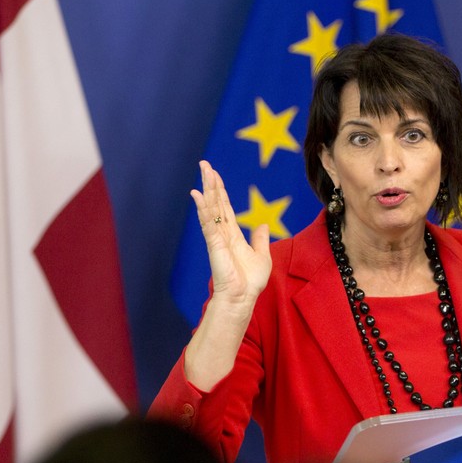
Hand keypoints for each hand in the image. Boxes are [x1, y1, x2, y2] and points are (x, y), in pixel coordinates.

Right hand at [192, 160, 271, 306]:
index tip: (214, 173)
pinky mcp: (215, 244)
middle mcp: (222, 233)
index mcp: (233, 234)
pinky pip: (208, 222)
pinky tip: (198, 195)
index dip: (220, 189)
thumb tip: (263, 225)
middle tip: (204, 164)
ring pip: (211, 207)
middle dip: (210, 182)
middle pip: (215, 202)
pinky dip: (203, 208)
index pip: (224, 207)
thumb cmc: (250, 282)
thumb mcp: (262, 256)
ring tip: (204, 171)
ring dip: (207, 188)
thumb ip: (261, 239)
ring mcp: (217, 237)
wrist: (242, 298)